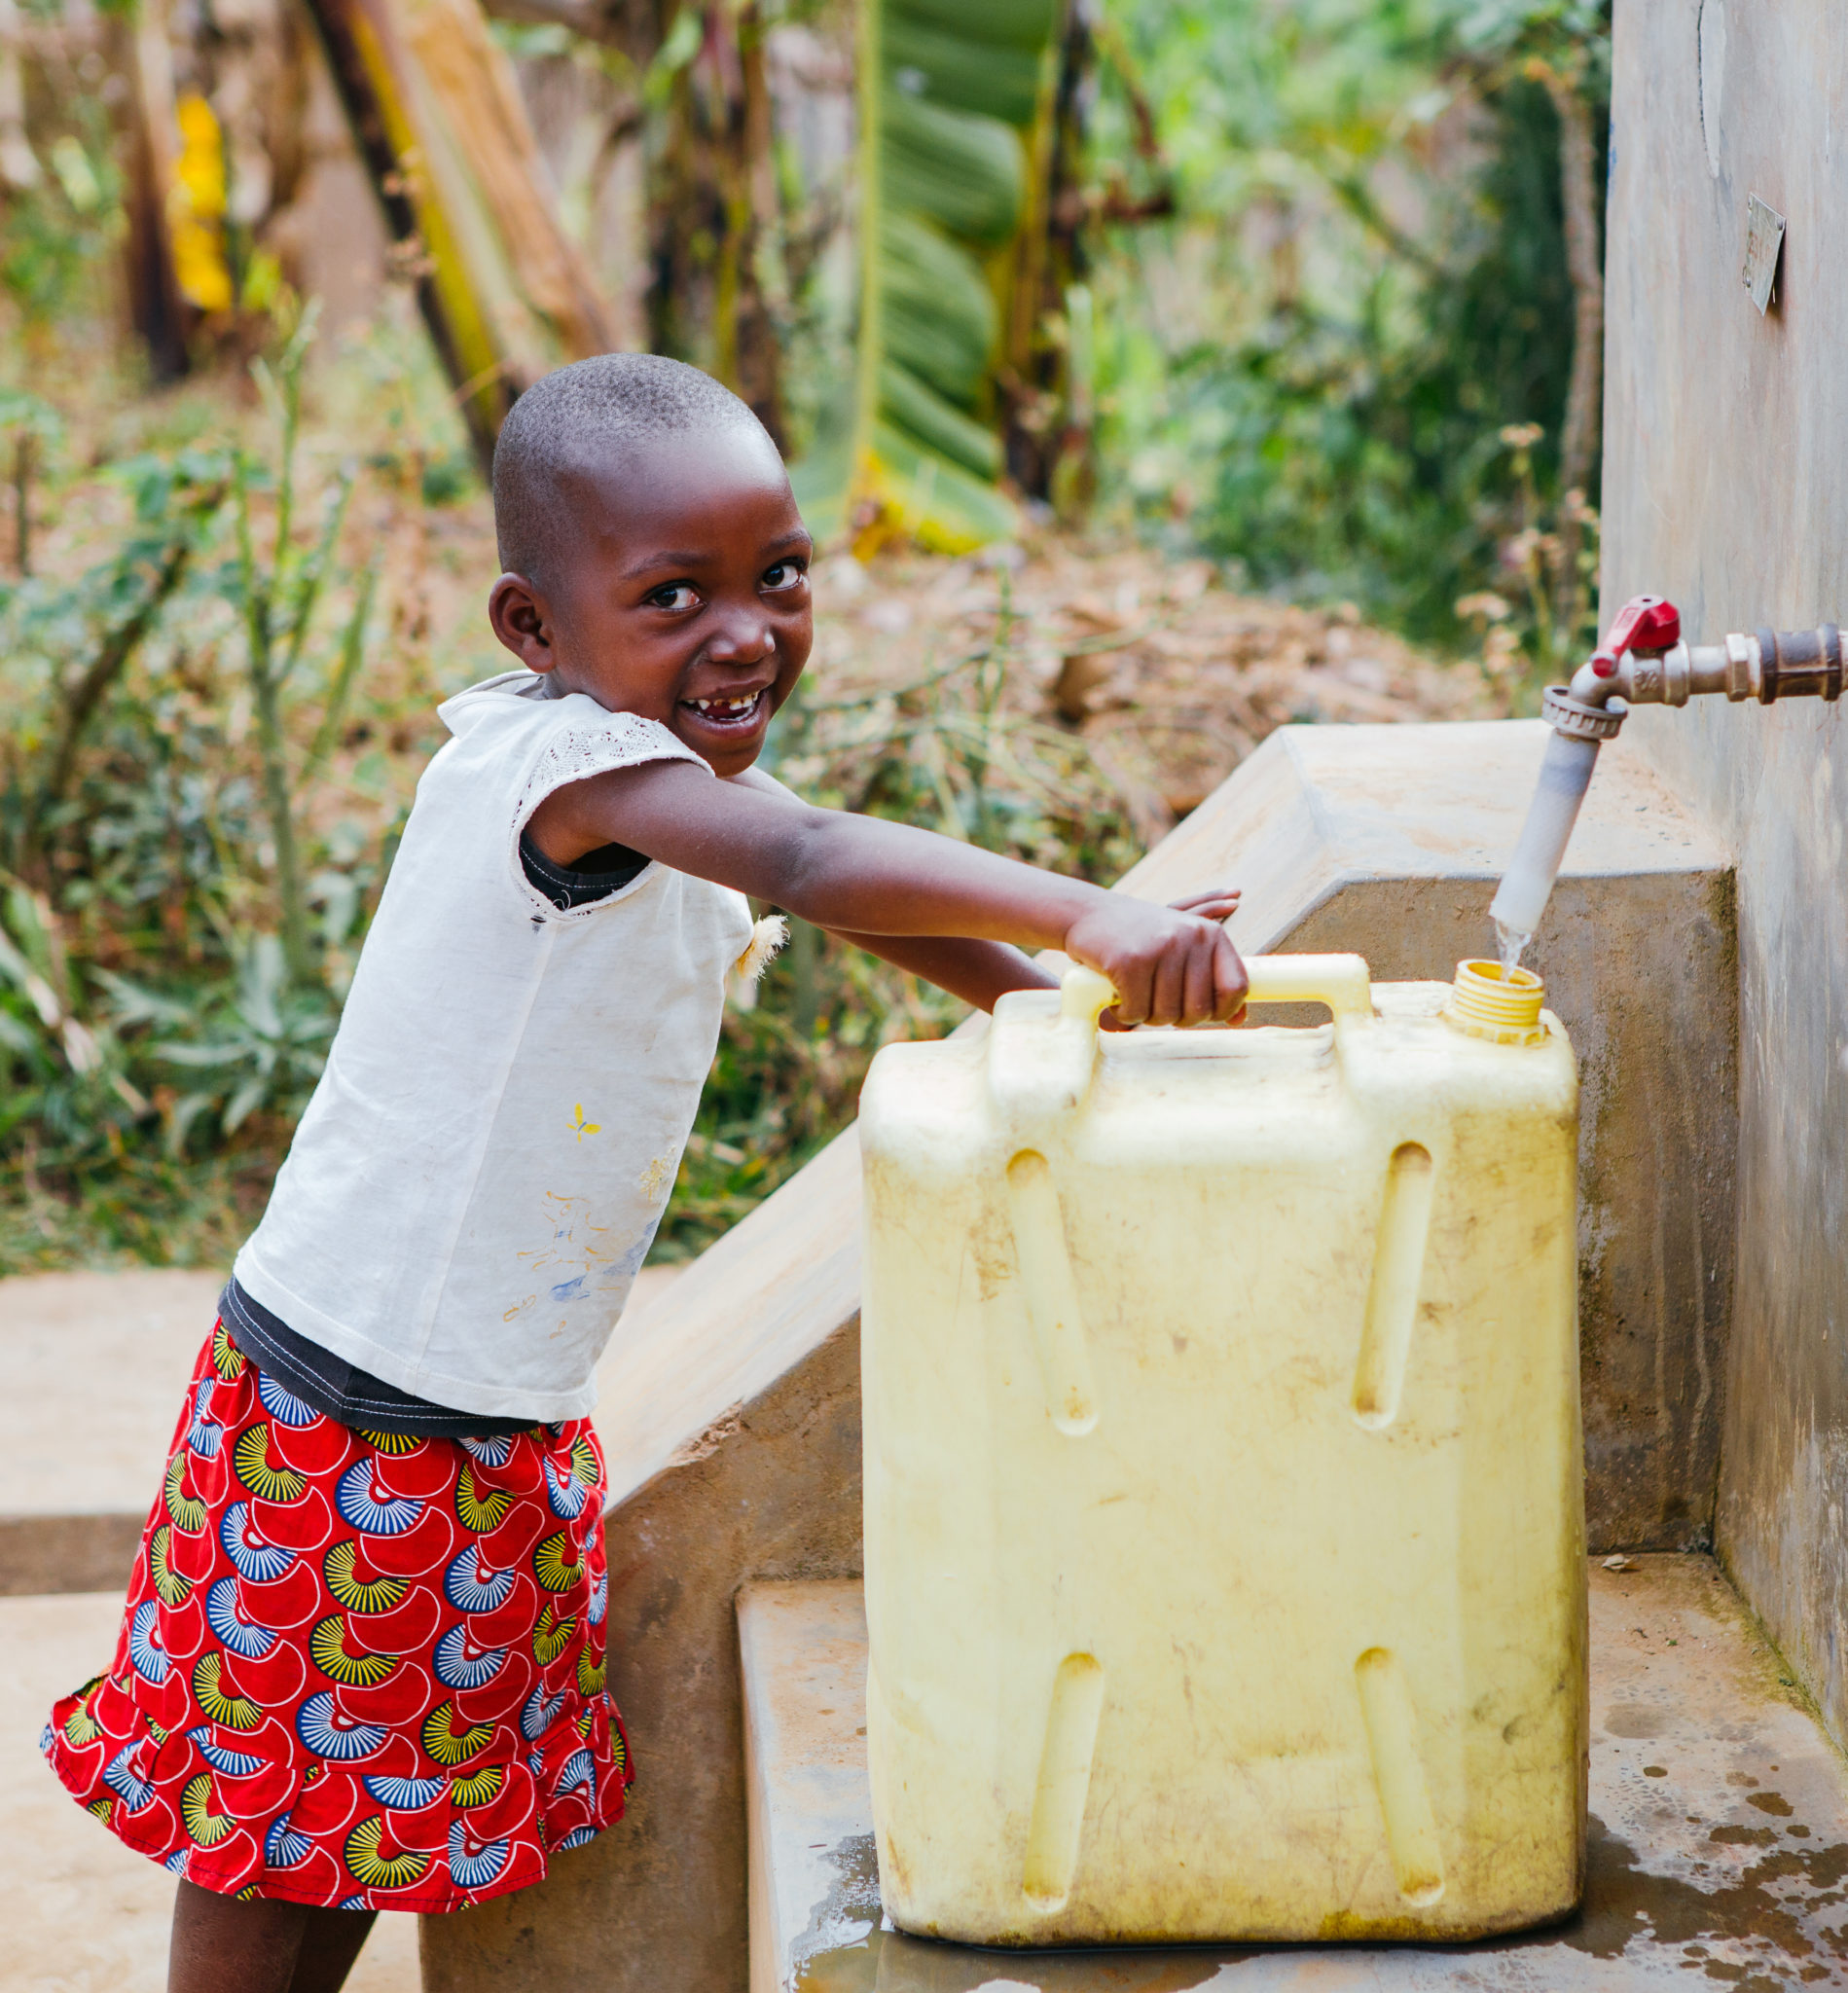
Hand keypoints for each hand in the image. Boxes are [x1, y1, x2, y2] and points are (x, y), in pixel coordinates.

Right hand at [1062, 888, 1246, 1027]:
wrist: (1088, 914)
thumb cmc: (1140, 938)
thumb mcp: (1182, 950)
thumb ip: (1211, 981)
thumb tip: (1239, 1020)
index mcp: (1212, 934)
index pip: (1236, 987)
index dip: (1222, 1010)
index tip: (1203, 1013)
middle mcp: (1190, 937)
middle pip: (1198, 1009)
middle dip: (1176, 1017)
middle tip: (1158, 1005)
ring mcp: (1160, 947)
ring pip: (1165, 1014)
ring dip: (1146, 1015)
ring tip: (1136, 996)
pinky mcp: (1129, 961)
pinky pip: (1136, 1010)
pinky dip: (1124, 1012)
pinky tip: (1118, 997)